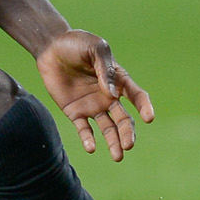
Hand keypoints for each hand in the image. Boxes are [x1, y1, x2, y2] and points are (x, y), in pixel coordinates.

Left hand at [34, 29, 154, 161]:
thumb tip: (112, 94)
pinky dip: (88, 139)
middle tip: (128, 145)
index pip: (137, 96)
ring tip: (118, 156)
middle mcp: (109, 97)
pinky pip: (84, 129)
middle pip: (123, 119)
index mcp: (118, 80)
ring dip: (113, 142)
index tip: (149, 118)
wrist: (50, 47)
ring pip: (107, 128)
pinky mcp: (75, 112)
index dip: (144, 107)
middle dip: (127, 133)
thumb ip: (104, 69)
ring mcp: (93, 106)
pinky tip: (91, 148)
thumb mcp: (95, 48)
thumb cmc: (76, 43)